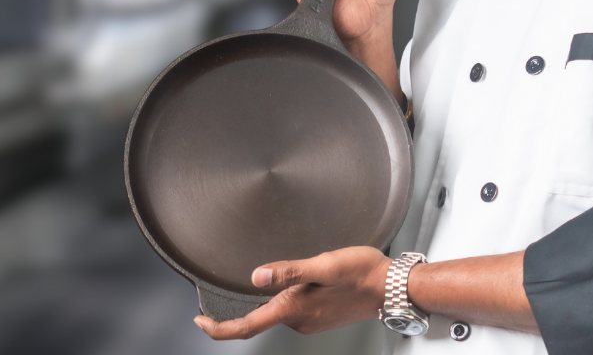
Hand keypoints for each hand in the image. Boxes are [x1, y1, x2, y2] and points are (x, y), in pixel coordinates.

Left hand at [194, 247, 390, 339]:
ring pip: (281, 311)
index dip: (218, 328)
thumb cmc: (362, 273)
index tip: (199, 321)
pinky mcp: (322, 315)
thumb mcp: (323, 265)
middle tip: (237, 285)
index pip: (247, 326)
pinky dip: (291, 297)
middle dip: (248, 304)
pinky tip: (305, 279)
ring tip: (287, 272)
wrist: (393, 287)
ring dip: (275, 296)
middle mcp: (300, 320)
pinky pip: (297, 308)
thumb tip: (256, 275)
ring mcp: (312, 320)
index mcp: (295, 309)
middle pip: (262, 318)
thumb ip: (289, 271)